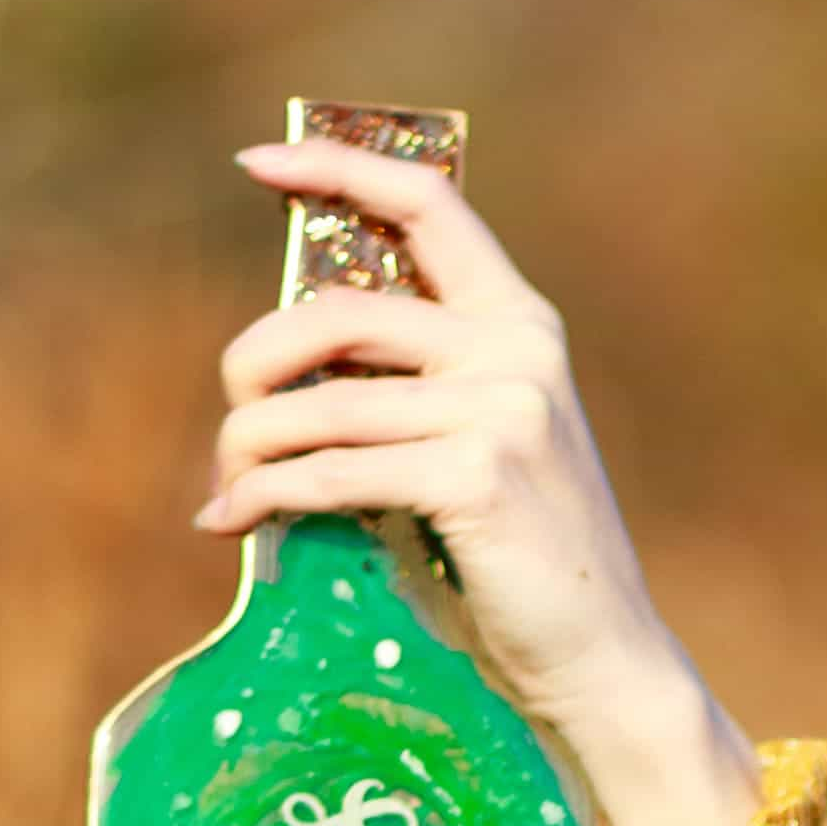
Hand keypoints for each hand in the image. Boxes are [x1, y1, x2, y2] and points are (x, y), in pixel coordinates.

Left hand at [199, 131, 761, 825]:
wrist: (602, 660)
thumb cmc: (522, 562)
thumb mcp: (474, 445)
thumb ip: (408, 387)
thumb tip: (276, 368)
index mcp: (519, 323)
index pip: (428, 202)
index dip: (336, 167)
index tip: (254, 165)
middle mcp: (516, 351)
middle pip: (339, 311)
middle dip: (257, 361)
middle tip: (234, 416)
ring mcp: (503, 412)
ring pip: (323, 404)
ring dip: (248, 448)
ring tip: (224, 490)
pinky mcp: (477, 480)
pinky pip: (332, 472)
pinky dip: (266, 496)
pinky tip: (233, 521)